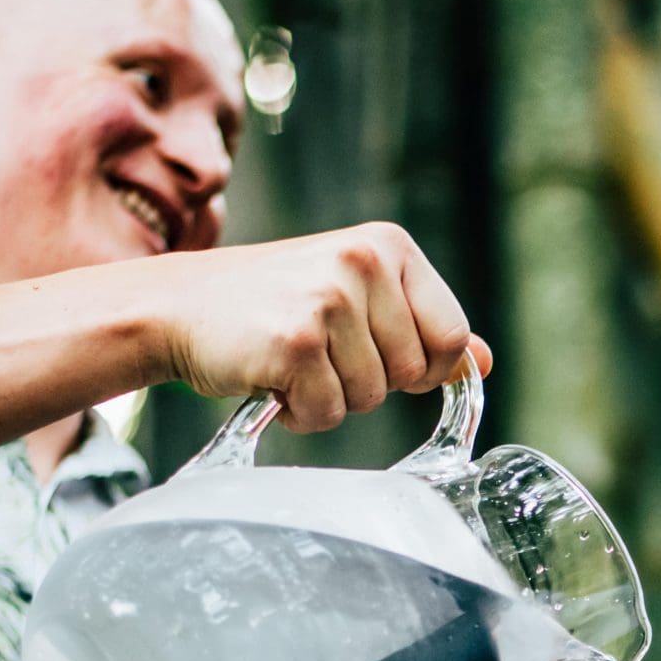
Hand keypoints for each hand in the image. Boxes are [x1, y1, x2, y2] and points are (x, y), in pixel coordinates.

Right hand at [145, 223, 492, 428]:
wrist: (178, 306)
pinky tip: (271, 378)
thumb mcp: (354, 297)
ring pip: (372, 398)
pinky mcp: (297, 342)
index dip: (423, 365)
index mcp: (388, 247)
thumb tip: (483, 362)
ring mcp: (330, 301)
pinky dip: (300, 413)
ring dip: (331, 397)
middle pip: (413, 373)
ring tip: (291, 360)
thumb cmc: (271, 305)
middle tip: (318, 350)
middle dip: (369, 381)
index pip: (452, 335)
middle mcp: (364, 263)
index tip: (377, 354)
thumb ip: (421, 326)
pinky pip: (328, 414)